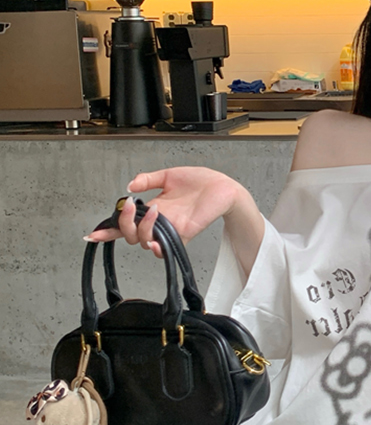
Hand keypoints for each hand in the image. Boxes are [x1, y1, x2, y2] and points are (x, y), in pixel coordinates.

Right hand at [84, 167, 249, 256]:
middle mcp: (159, 221)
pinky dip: (156, 246)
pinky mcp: (184, 233)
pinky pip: (165, 248)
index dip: (109, 228)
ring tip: (152, 210)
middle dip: (123, 223)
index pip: (127, 222)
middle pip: (130, 235)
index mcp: (153, 208)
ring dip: (141, 228)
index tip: (94, 234)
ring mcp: (170, 229)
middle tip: (131, 207)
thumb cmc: (200, 182)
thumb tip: (129, 186)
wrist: (223, 187)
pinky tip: (154, 238)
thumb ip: (147, 179)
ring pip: (143, 241)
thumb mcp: (168, 176)